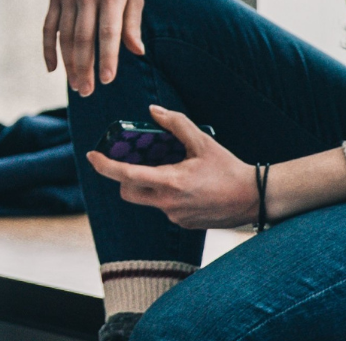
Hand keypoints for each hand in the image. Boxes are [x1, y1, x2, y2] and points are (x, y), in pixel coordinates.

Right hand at [44, 0, 144, 94]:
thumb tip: (137, 51)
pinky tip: (53, 69)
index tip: (107, 80)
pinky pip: (49, 27)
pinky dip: (49, 49)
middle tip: (86, 92)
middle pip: (84, 38)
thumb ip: (132, 19)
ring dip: (69, 64)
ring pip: (65, 36)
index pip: (108, 32)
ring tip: (75, 86)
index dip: (107, 57)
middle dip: (85, 68)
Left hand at [86, 106, 254, 228]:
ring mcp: (173, 216)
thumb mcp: (204, 142)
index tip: (91, 156)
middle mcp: (167, 203)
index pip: (126, 176)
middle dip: (125, 178)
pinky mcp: (182, 223)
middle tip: (135, 162)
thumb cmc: (229, 169)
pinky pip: (164, 207)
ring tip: (172, 170)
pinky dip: (166, 194)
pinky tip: (188, 186)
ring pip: (147, 200)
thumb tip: (153, 111)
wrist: (254, 199)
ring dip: (149, 185)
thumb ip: (176, 124)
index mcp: (170, 182)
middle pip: (128, 192)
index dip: (105, 166)